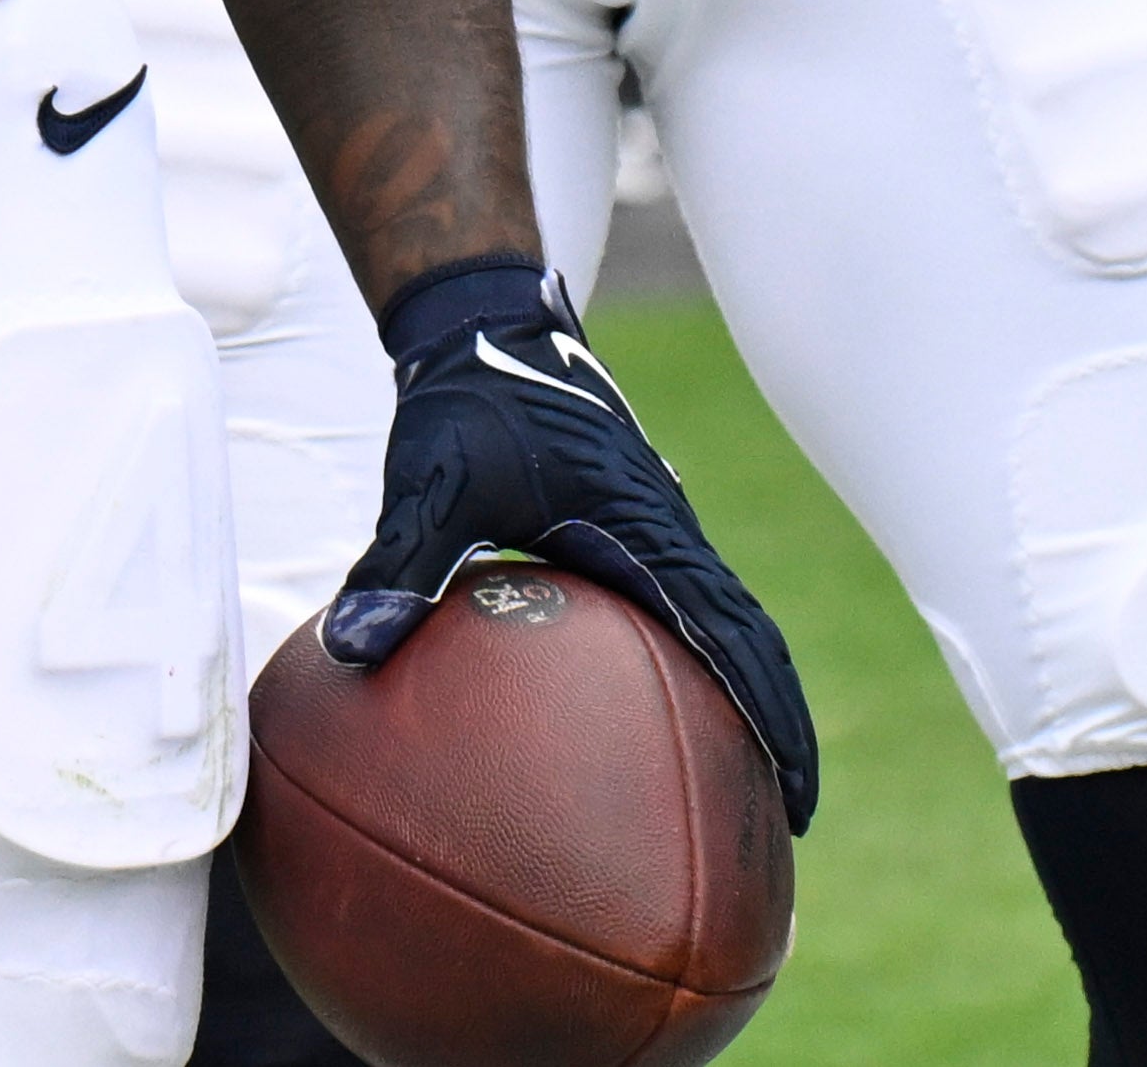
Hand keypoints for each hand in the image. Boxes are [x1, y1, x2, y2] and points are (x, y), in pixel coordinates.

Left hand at [325, 260, 821, 829]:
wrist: (488, 323)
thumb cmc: (471, 397)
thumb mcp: (436, 478)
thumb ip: (402, 560)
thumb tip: (352, 650)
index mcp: (648, 529)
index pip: (733, 636)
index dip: (772, 716)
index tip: (795, 796)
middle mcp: (669, 534)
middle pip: (750, 642)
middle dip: (779, 728)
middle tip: (788, 822)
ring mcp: (654, 532)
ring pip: (724, 625)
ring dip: (746, 694)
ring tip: (739, 786)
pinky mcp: (627, 531)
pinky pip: (678, 609)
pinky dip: (693, 664)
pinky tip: (648, 716)